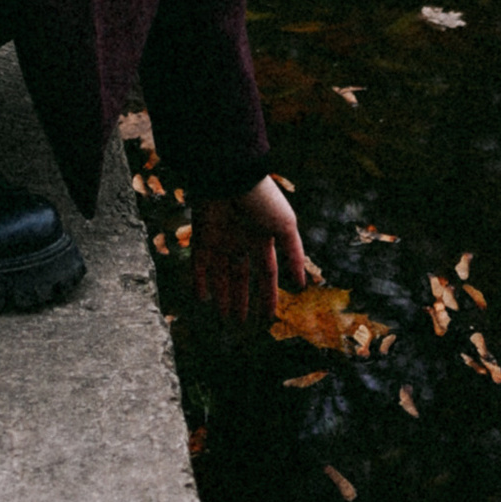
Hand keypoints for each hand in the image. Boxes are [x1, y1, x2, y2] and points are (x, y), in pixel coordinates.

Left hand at [193, 172, 312, 327]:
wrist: (230, 177)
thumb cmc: (261, 199)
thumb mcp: (285, 226)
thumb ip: (294, 254)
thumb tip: (301, 284)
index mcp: (262, 238)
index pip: (266, 272)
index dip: (267, 294)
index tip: (268, 316)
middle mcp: (241, 241)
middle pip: (241, 277)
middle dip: (242, 300)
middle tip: (241, 324)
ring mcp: (220, 239)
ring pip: (220, 275)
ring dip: (222, 296)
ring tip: (224, 319)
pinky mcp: (201, 236)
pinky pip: (199, 264)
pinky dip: (200, 281)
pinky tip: (202, 299)